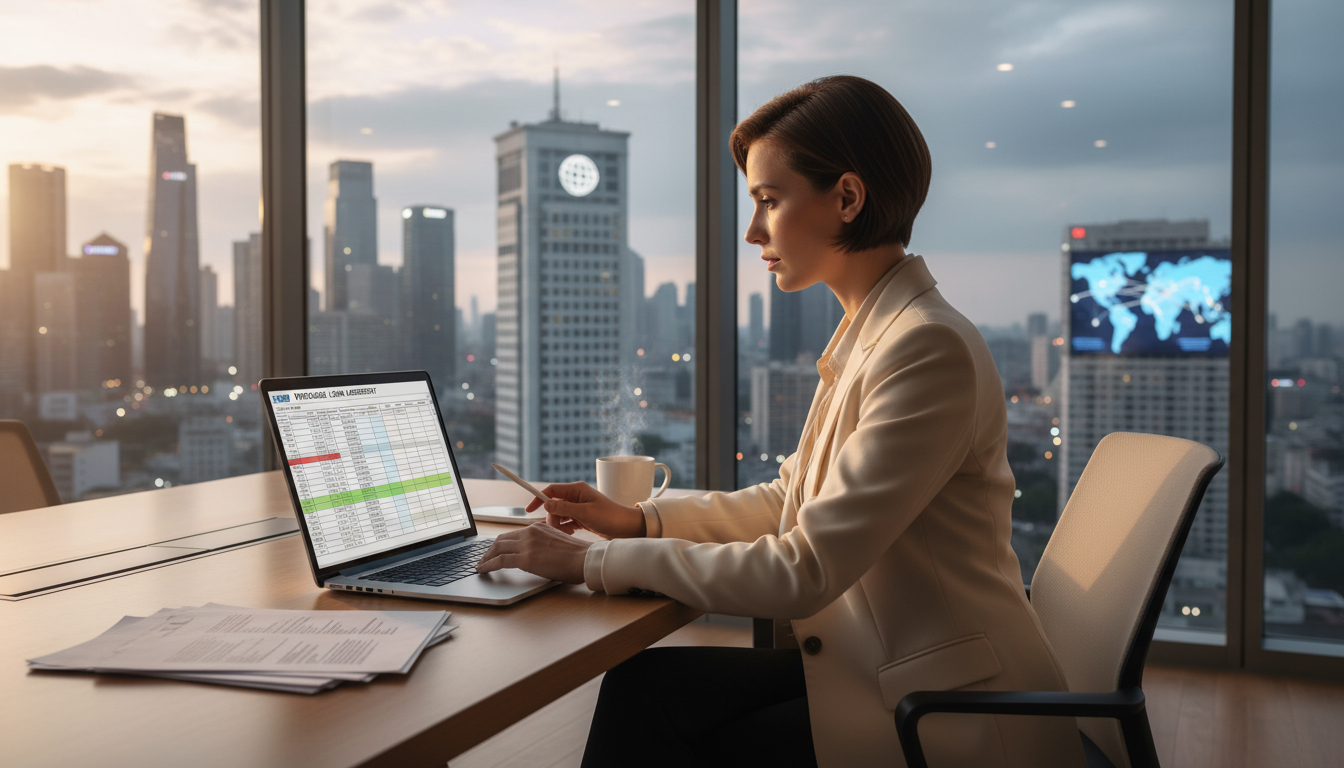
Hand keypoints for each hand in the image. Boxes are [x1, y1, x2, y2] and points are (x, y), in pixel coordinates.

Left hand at [475, 522, 591, 583]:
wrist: (585, 559)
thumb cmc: (577, 555)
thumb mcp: (558, 541)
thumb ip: (543, 543)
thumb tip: (535, 554)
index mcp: (538, 527)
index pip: (513, 534)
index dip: (501, 543)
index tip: (495, 550)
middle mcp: (530, 532)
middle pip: (501, 539)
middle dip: (490, 550)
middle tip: (484, 558)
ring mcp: (527, 544)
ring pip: (497, 549)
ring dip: (486, 558)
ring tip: (481, 565)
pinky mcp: (525, 559)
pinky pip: (499, 561)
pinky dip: (488, 565)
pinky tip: (483, 570)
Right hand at [525, 482, 645, 539]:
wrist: (626, 528)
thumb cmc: (609, 517)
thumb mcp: (585, 513)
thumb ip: (564, 508)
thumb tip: (546, 503)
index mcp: (577, 490)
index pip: (551, 490)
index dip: (539, 498)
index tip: (528, 510)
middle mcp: (577, 496)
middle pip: (553, 504)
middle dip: (552, 517)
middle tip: (558, 528)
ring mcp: (579, 507)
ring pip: (559, 514)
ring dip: (559, 524)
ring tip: (567, 532)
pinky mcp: (582, 517)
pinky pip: (566, 521)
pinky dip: (565, 527)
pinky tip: (571, 533)